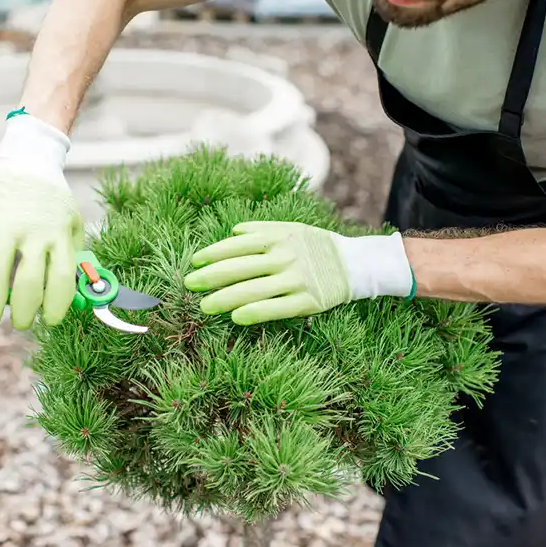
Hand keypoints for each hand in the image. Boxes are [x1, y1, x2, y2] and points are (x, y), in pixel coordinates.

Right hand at [0, 111, 83, 329]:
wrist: (32, 160)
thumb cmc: (55, 202)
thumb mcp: (73, 225)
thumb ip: (73, 256)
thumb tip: (75, 295)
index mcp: (60, 236)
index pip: (61, 279)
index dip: (57, 305)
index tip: (51, 320)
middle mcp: (35, 232)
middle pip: (29, 281)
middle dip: (25, 311)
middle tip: (21, 323)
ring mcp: (9, 223)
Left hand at [183, 221, 413, 324]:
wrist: (356, 263)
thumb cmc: (317, 246)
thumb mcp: (292, 229)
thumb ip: (262, 229)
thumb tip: (232, 232)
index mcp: (278, 237)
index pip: (237, 245)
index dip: (213, 254)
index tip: (194, 262)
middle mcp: (284, 256)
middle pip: (239, 267)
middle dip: (211, 276)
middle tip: (189, 284)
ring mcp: (296, 279)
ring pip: (253, 289)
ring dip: (225, 298)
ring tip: (204, 306)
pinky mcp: (307, 301)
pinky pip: (276, 308)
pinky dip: (255, 312)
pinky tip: (236, 317)